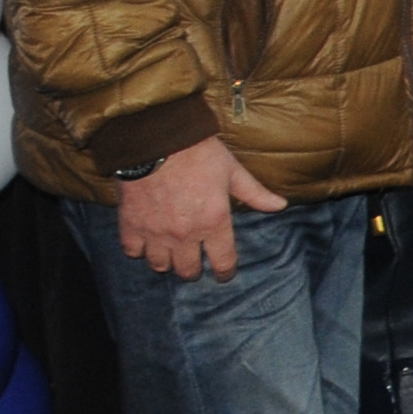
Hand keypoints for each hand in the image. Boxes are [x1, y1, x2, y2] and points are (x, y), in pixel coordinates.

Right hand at [118, 136, 281, 279]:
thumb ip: (255, 193)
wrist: (157, 140)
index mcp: (214, 222)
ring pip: (160, 265)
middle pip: (188, 270)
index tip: (224, 274)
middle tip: (194, 263)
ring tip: (171, 253)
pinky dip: (139, 249)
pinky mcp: (132, 225)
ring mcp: (156, 232)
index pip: (223, 262)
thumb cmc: (198, 153)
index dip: (225, 271)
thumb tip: (280, 205)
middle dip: (193, 270)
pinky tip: (145, 242)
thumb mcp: (232, 171)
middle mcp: (185, 234)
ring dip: (167, 262)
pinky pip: (133, 251)